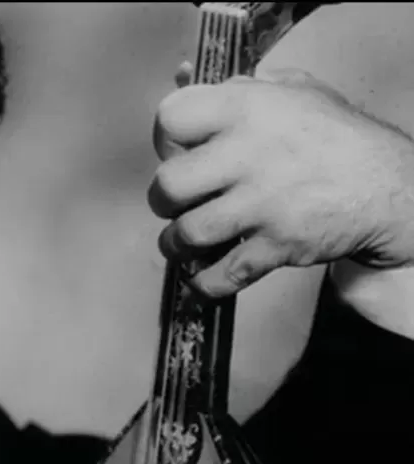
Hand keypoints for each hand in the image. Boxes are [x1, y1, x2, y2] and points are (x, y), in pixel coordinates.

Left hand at [149, 63, 413, 298]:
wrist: (390, 186)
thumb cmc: (335, 137)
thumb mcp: (296, 92)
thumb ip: (244, 90)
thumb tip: (191, 88)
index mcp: (247, 109)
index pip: (171, 118)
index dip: (165, 140)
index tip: (175, 153)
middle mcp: (249, 155)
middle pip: (169, 185)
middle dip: (164, 200)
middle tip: (176, 204)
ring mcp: (263, 204)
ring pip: (187, 234)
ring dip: (177, 244)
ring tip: (184, 242)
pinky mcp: (277, 245)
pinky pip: (222, 274)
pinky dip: (204, 284)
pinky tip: (202, 278)